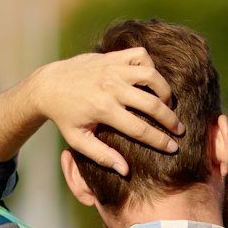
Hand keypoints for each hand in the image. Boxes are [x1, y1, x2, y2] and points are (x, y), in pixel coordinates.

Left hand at [33, 50, 182, 175]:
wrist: (48, 85)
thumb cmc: (65, 117)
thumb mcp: (78, 140)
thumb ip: (102, 156)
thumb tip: (125, 171)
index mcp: (103, 110)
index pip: (140, 129)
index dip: (160, 141)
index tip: (174, 148)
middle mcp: (110, 87)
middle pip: (152, 104)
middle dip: (170, 119)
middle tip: (179, 129)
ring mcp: (112, 69)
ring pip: (152, 75)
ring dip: (164, 90)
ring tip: (167, 103)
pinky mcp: (112, 56)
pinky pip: (141, 56)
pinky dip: (150, 65)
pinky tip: (149, 80)